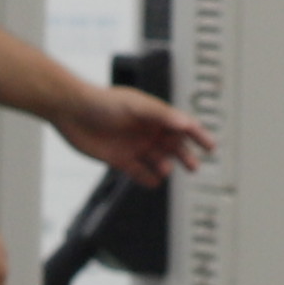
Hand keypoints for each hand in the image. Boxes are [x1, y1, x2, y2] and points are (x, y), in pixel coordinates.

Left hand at [60, 76, 212, 181]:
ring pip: (158, 161)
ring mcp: (134, 146)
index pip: (183, 126)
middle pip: (174, 146)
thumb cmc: (102, 102)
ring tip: (166, 171)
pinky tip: (153, 182)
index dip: (198, 135)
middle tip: (194, 167)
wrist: (71, 111)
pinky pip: (139, 173)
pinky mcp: (119, 160)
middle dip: (185, 156)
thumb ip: (161, 114)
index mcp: (155, 115)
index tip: (211, 147)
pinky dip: (147, 179)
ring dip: (165, 168)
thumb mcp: (135, 105)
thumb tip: (185, 123)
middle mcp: (147, 131)